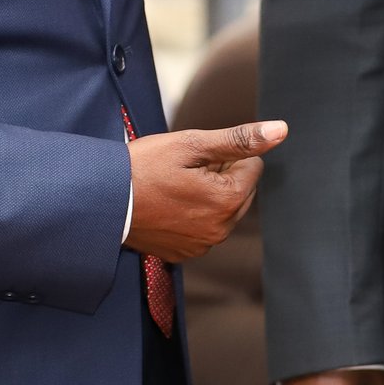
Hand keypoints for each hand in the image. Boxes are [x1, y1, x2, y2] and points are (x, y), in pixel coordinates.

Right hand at [125, 121, 286, 261]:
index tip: (196, 157)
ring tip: (174, 186)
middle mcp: (221, 229)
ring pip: (223, 208)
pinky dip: (193, 214)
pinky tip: (168, 205)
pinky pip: (204, 227)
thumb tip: (281, 131)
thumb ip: (240, 139)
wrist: (102, 201)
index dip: (227, 154)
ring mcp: (202, 245)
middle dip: (222, 175)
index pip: (253, 165)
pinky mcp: (184, 253)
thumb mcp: (192, 144)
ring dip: (208, 194)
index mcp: (228, 200)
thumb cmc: (143, 168)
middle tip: (185, 169)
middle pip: (241, 189)